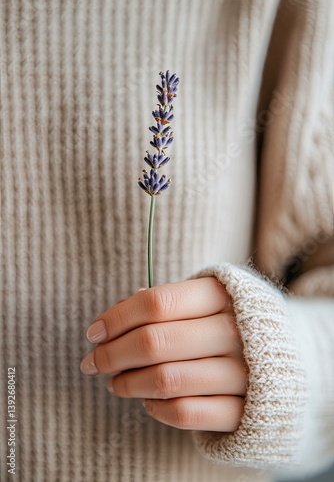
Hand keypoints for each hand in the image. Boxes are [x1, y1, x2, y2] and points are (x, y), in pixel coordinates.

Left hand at [80, 277, 247, 431]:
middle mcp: (236, 331)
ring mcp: (244, 372)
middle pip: (156, 341)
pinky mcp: (246, 409)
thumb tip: (118, 311)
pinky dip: (157, 408)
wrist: (291, 358)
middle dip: (112, 354)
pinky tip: (146, 401)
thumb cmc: (231, 323)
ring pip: (166, 379)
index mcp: (223, 295)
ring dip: (128, 383)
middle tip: (93, 362)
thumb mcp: (207, 300)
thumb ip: (167, 301)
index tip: (94, 332)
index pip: (158, 302)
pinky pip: (188, 412)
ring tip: (114, 383)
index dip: (118, 318)